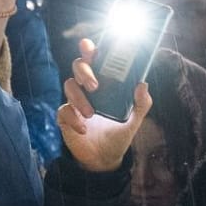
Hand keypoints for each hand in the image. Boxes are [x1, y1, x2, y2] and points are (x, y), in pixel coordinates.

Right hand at [56, 38, 152, 172]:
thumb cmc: (118, 132)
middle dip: (84, 71)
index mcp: (103, 82)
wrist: (105, 159)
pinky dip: (73, 119)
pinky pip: (63, 110)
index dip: (89, 49)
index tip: (88, 45)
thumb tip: (142, 85)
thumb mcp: (134, 119)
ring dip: (79, 98)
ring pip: (69, 86)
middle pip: (78, 66)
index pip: (94, 59)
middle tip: (94, 86)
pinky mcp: (66, 117)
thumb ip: (141, 103)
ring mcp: (75, 101)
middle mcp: (87, 88)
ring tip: (91, 114)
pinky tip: (84, 129)